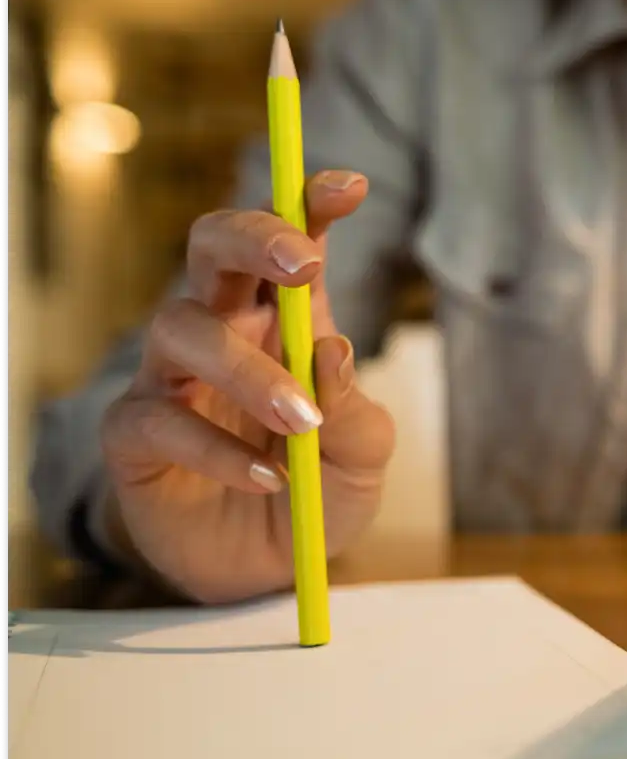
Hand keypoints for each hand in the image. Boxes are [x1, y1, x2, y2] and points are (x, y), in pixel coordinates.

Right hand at [97, 170, 396, 603]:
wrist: (267, 571)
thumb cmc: (318, 492)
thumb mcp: (361, 459)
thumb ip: (358, 414)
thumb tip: (331, 350)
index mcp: (286, 320)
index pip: (292, 245)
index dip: (311, 205)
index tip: (352, 187)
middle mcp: (224, 330)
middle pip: (211, 246)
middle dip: (253, 236)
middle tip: (305, 266)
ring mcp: (172, 377)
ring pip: (183, 328)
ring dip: (249, 370)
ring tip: (301, 424)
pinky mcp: (133, 434)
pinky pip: (158, 418)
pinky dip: (217, 448)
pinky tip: (269, 478)